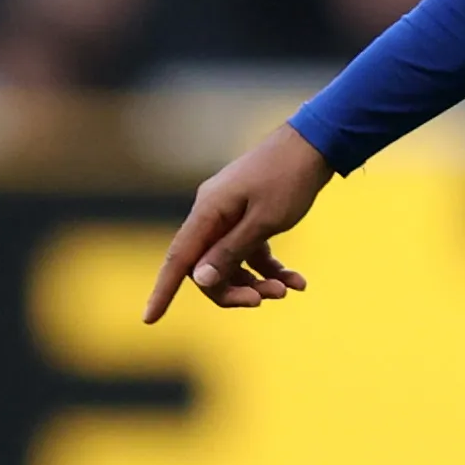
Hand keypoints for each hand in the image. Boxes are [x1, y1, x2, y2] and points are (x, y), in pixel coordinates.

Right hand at [142, 124, 334, 320]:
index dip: (162, 291)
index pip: (178, 260)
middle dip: (235, 289)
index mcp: (207, 212)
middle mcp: (212, 213)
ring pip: (232, 262)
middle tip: (269, 299)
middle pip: (208, 267)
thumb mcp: (263, 221)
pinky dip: (270, 268)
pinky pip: (251, 251)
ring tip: (288, 289)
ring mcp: (230, 214)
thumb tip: (199, 280)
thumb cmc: (288, 179)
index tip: (149, 320)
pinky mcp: (250, 216)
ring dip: (257, 281)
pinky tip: (296, 280)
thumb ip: (230, 251)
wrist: (315, 144)